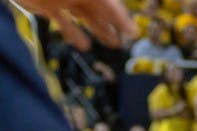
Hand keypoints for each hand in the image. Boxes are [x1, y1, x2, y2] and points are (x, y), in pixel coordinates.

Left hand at [17, 0, 136, 49]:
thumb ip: (113, 12)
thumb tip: (136, 32)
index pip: (112, 5)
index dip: (123, 19)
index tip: (135, 35)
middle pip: (100, 11)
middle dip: (113, 26)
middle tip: (125, 43)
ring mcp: (62, 0)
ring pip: (85, 16)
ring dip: (99, 31)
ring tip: (113, 45)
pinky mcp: (46, 6)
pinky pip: (63, 21)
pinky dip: (74, 33)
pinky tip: (84, 46)